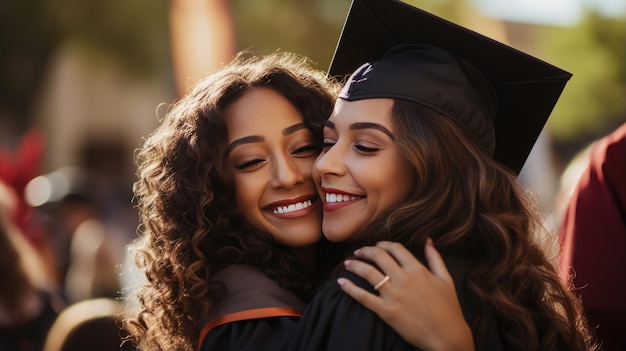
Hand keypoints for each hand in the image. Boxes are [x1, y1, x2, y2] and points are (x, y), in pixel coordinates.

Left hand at [337, 239, 473, 350]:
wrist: (447, 336)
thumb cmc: (449, 308)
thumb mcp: (445, 279)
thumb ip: (435, 258)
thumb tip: (428, 240)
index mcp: (418, 270)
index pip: (395, 248)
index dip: (383, 244)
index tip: (377, 245)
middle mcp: (404, 279)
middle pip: (378, 256)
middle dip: (365, 251)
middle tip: (358, 252)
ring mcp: (394, 295)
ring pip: (368, 272)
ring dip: (354, 265)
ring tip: (347, 263)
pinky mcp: (386, 311)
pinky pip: (363, 297)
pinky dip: (349, 288)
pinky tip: (341, 282)